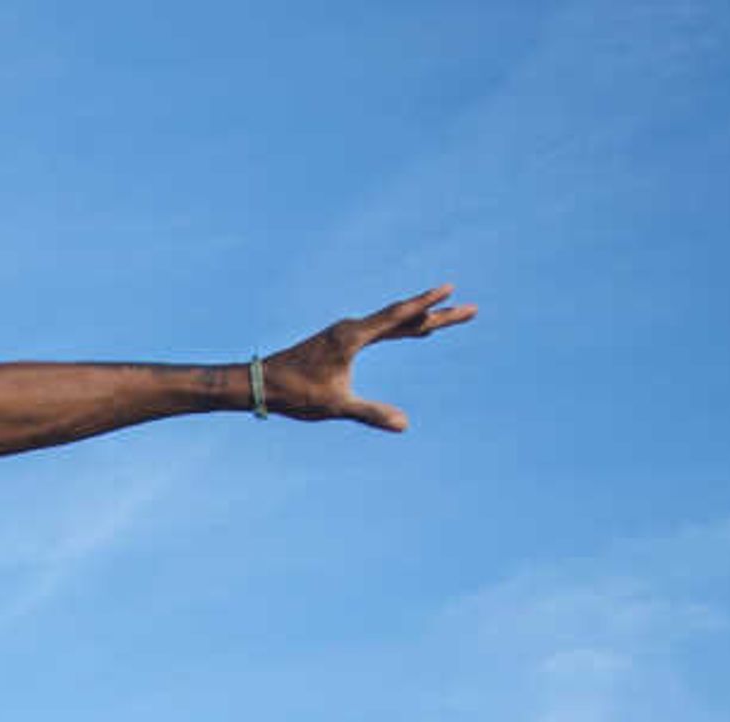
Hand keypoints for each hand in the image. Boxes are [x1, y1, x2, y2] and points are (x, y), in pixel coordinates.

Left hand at [259, 285, 476, 432]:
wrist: (260, 382)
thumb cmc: (296, 393)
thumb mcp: (337, 406)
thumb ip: (371, 413)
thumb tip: (404, 424)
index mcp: (353, 336)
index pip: (399, 317)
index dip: (427, 304)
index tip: (451, 289)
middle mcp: (352, 328)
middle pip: (403, 318)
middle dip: (436, 314)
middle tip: (469, 309)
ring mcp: (345, 333)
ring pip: (392, 323)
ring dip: (420, 320)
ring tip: (445, 317)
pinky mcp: (340, 341)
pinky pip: (379, 330)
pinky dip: (400, 328)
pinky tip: (408, 330)